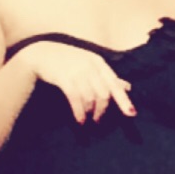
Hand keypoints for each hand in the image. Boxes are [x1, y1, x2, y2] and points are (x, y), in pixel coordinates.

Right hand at [15, 41, 134, 123]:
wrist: (42, 53)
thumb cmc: (70, 60)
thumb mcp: (91, 64)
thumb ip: (108, 76)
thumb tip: (128, 87)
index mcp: (99, 63)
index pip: (115, 84)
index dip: (124, 100)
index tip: (132, 113)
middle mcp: (90, 67)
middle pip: (104, 94)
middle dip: (103, 110)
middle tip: (98, 120)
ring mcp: (77, 72)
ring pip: (90, 98)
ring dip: (90, 112)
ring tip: (88, 120)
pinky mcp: (64, 79)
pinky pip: (76, 99)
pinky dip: (79, 111)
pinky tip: (79, 120)